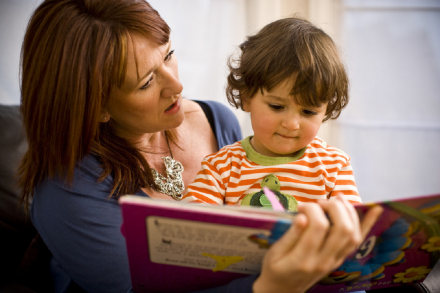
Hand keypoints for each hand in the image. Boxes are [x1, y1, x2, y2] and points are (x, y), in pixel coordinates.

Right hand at [253, 196, 382, 292]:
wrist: (283, 290)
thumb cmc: (275, 268)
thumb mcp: (275, 252)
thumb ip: (290, 235)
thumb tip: (302, 216)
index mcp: (304, 258)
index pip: (318, 226)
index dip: (313, 209)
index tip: (301, 206)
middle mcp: (324, 261)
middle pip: (342, 229)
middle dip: (334, 207)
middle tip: (319, 203)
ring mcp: (335, 261)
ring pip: (353, 235)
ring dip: (349, 212)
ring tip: (336, 200)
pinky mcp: (339, 259)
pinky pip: (357, 242)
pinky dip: (367, 224)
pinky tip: (375, 209)